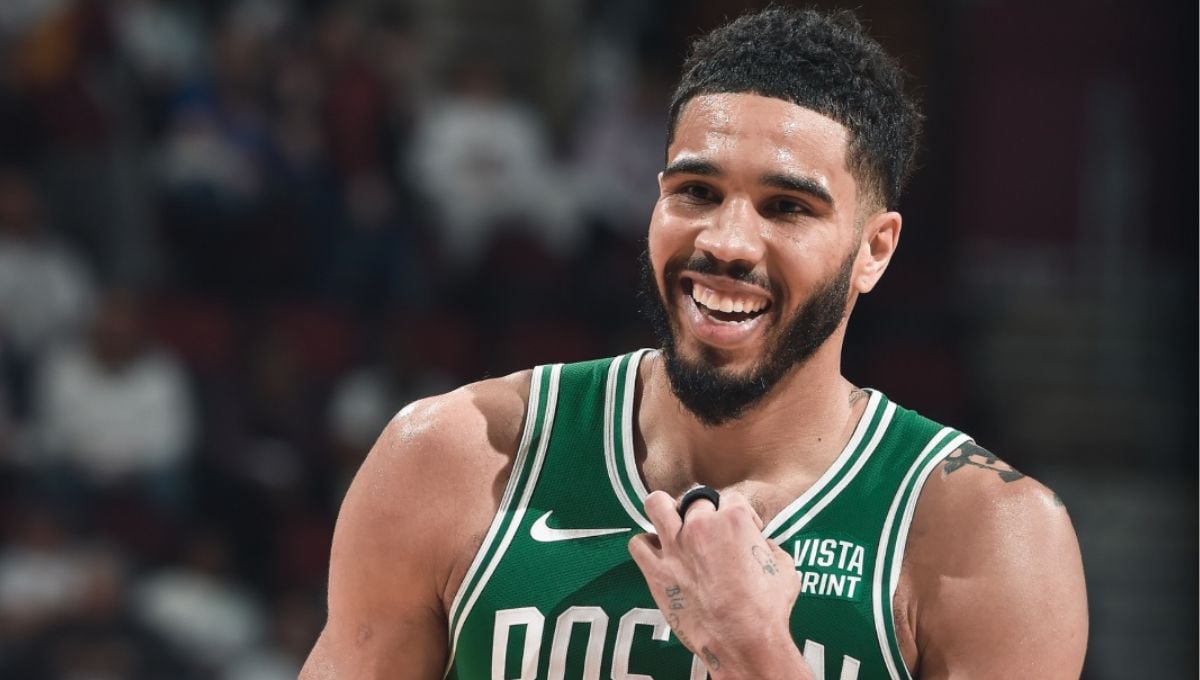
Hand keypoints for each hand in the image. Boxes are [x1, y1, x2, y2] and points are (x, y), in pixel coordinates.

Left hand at [628, 489, 809, 678]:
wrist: (743, 642)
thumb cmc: (766, 610)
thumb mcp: (784, 568)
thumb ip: (770, 547)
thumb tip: (763, 546)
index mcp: (734, 519)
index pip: (731, 498)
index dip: (741, 515)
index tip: (745, 531)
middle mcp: (700, 526)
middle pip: (696, 501)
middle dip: (707, 514)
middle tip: (712, 534)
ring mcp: (675, 547)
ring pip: (657, 505)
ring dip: (666, 509)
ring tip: (672, 522)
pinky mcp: (657, 571)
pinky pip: (638, 544)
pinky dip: (646, 545)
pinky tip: (659, 554)